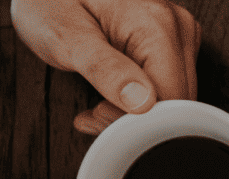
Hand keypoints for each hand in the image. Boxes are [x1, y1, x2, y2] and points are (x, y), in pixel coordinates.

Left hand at [10, 0, 200, 134]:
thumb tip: (143, 102)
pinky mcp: (174, 44)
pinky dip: (142, 100)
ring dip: (137, 112)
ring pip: (173, 97)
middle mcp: (177, 27)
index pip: (169, 96)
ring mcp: (178, 35)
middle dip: (135, 116)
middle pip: (176, 98)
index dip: (138, 118)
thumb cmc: (50, 1)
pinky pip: (168, 85)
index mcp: (157, 23)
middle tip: (94, 112)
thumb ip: (104, 68)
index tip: (100, 115)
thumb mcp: (65, 36)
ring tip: (99, 101)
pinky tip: (113, 93)